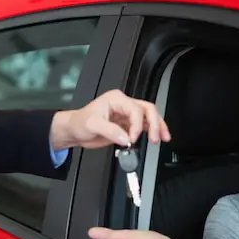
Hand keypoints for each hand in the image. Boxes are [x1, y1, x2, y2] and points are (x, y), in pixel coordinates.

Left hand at [50, 89, 170, 149]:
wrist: (75, 130)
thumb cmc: (80, 123)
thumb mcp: (93, 125)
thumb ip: (111, 131)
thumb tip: (126, 138)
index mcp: (116, 99)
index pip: (135, 109)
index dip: (137, 124)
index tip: (133, 138)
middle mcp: (124, 104)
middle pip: (147, 109)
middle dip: (155, 123)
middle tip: (156, 138)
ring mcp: (127, 114)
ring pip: (149, 116)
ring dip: (158, 126)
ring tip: (163, 138)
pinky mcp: (128, 124)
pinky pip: (145, 125)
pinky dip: (152, 131)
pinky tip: (157, 138)